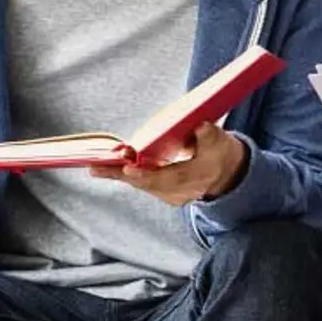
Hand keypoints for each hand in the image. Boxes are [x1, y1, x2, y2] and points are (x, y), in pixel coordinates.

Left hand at [91, 121, 247, 206]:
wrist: (225, 173)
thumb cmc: (219, 152)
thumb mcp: (220, 141)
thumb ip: (210, 135)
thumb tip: (201, 126)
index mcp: (200, 176)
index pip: (172, 177)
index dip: (149, 174)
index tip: (129, 169)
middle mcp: (184, 191)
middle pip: (150, 184)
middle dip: (123, 175)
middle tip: (96, 168)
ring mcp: (173, 195)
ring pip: (143, 185)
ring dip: (119, 175)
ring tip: (95, 168)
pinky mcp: (164, 193)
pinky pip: (142, 184)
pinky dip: (125, 176)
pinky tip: (104, 169)